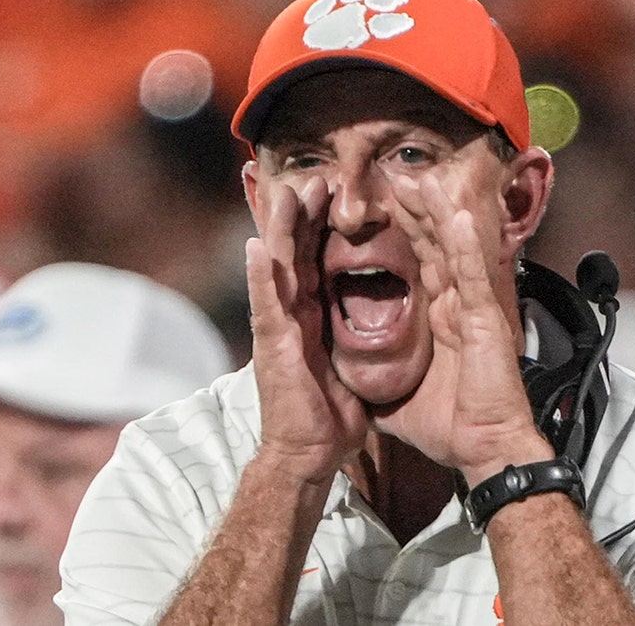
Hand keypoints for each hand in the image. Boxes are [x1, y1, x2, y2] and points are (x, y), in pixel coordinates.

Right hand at [246, 177, 367, 482]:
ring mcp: (277, 327)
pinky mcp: (273, 345)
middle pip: (295, 253)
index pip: (314, 260)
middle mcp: (290, 315)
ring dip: (280, 228)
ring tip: (286, 192)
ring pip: (278, 267)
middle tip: (315, 178)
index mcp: (310, 317)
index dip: (321, 227)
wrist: (308, 455)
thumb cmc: (328, 418)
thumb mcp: (348, 367)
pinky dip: (260, 275)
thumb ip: (352, 341)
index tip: (333, 195)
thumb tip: (378, 328)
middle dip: (303, 215)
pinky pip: (266, 304)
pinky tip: (256, 246)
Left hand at [373, 173, 551, 484]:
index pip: (414, 266)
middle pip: (433, 247)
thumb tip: (350, 379)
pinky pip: (475, 273)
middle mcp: (457, 305)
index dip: (397, 236)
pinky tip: (457, 214)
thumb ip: (375, 379)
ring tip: (418, 180)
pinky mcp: (488, 318)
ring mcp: (474, 308)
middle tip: (393, 179)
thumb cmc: (450, 428)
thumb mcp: (394, 398)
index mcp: (438, 319)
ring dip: (438, 213)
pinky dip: (468, 243)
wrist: (482, 451)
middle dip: (414, 212)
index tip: (373, 209)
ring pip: (455, 249)